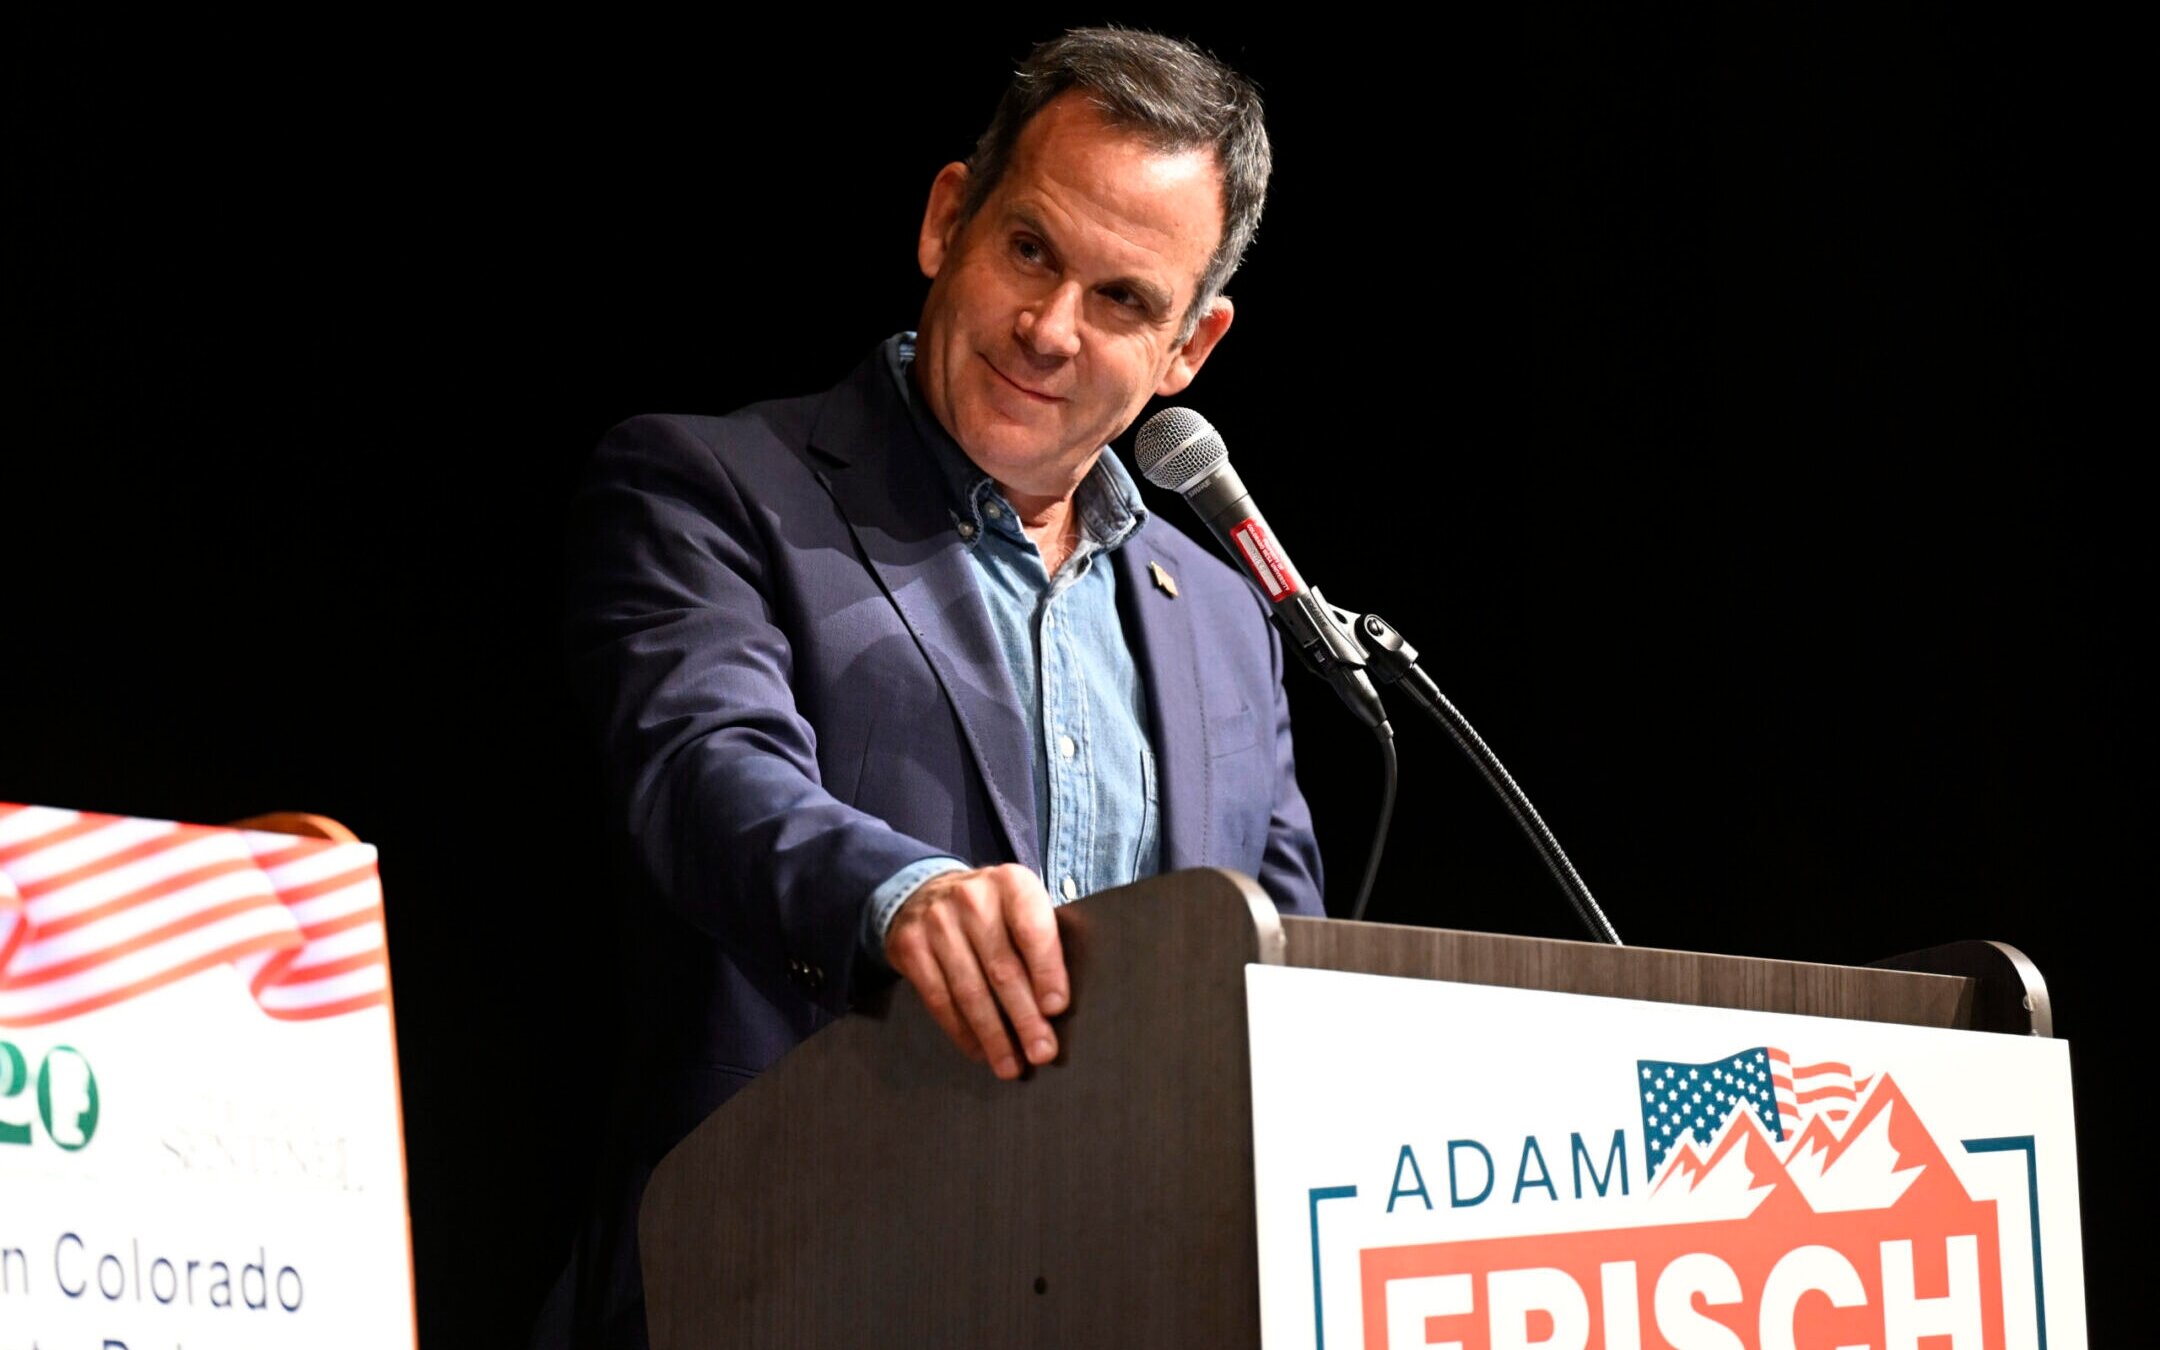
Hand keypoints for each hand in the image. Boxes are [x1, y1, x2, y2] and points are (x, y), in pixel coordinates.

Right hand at [883, 863, 1069, 1079]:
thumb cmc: (992, 911)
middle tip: (1041, 1052)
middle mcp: (972, 897)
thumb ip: (1042, 940)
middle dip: (1024, 1017)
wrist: (925, 892)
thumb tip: (1059, 1006)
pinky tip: (980, 1051)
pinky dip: (962, 1031)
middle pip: (1002, 968)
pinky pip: (939, 999)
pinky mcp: (909, 946)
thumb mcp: (1020, 905)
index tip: (1056, 1009)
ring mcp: (936, 922)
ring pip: (970, 990)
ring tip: (1011, 1065)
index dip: (1047, 971)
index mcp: (1011, 883)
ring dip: (993, 1035)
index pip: (1033, 930)